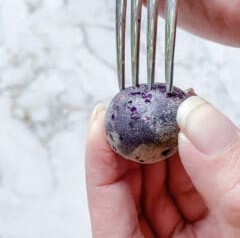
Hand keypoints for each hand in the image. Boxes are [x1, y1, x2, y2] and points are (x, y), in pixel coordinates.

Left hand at [86, 97, 239, 236]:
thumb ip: (225, 180)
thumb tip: (194, 119)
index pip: (108, 207)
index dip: (101, 158)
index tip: (106, 117)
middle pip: (128, 190)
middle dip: (134, 143)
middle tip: (140, 107)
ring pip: (154, 184)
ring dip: (160, 144)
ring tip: (166, 112)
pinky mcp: (198, 226)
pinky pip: (181, 187)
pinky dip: (185, 156)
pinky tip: (188, 130)